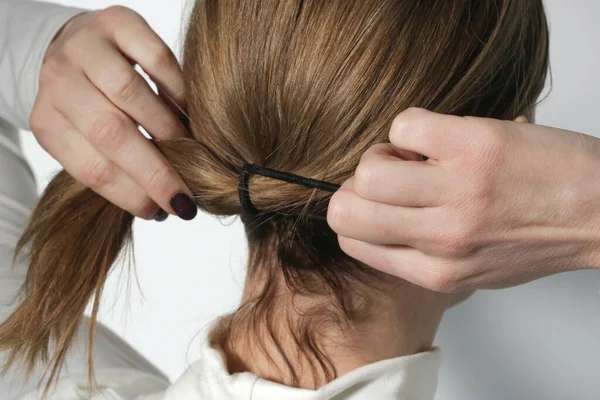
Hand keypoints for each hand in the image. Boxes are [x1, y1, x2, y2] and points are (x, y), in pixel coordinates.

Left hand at [29, 6, 196, 220]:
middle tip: (184, 198)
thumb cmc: (92, 106)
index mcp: (49, 121)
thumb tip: (163, 206)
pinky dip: (178, 90)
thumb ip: (118, 167)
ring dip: (168, 129)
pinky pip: (157, 58)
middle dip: (154, 172)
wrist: (78, 48)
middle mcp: (59, 81)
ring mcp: (86, 47)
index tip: (161, 211)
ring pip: (131, 94)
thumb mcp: (89, 139)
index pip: (92, 167)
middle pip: (110, 133)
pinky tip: (187, 111)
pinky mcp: (118, 21)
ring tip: (188, 150)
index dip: (131, 194)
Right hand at [328, 108, 599, 292]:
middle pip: (345, 210)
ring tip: (419, 156)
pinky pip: (404, 126)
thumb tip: (380, 216)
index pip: (351, 243)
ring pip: (368, 170)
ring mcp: (456, 193)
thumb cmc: (541, 236)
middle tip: (394, 177)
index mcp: (436, 272)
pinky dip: (415, 126)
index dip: (358, 213)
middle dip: (360, 185)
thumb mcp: (475, 269)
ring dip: (385, 154)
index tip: (379, 200)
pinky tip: (442, 136)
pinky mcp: (472, 147)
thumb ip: (424, 254)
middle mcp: (441, 239)